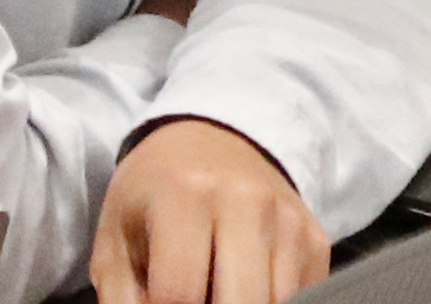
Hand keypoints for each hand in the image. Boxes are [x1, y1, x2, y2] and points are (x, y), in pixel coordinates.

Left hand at [93, 120, 330, 303]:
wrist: (212, 143)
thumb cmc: (152, 199)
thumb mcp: (114, 244)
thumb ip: (122, 299)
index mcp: (187, 195)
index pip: (178, 293)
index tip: (153, 302)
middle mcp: (249, 200)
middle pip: (238, 302)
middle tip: (189, 300)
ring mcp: (290, 220)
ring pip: (277, 303)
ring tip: (214, 292)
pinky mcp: (316, 238)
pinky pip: (303, 294)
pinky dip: (273, 303)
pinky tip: (244, 289)